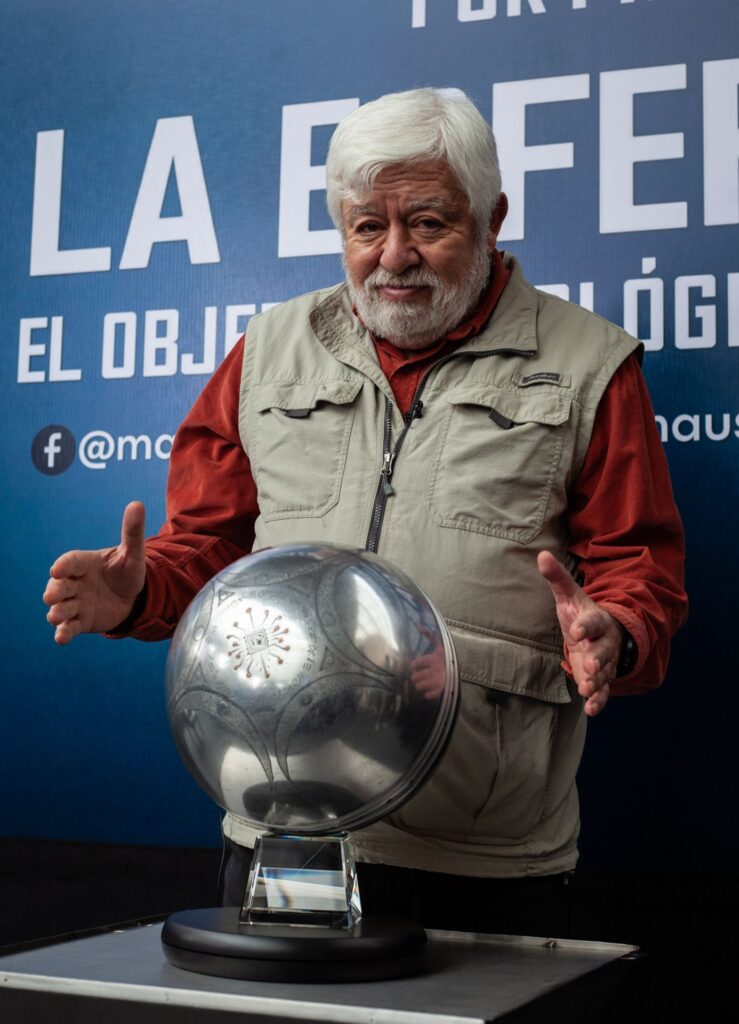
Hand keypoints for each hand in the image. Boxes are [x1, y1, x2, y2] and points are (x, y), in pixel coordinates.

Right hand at [43, 501, 146, 643]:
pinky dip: (63, 633)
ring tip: (56, 617)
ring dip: (57, 613)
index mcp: (83, 563)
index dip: (63, 565)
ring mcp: (76, 603)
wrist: (133, 597)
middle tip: (51, 596)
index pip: (70, 562)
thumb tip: (137, 504)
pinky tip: (61, 639)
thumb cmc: (126, 570)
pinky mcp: (80, 621)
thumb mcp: (133, 552)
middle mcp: (75, 583)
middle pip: (59, 586)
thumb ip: (132, 532)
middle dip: (55, 591)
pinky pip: (69, 627)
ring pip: (61, 608)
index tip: (58, 569)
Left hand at [537, 550, 623, 716]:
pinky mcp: (602, 678)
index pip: (592, 621)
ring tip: (586, 690)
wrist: (607, 632)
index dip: (585, 626)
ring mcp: (605, 662)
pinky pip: (603, 691)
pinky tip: (590, 708)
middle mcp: (604, 642)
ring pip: (604, 673)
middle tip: (590, 668)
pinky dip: (598, 700)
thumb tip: (541, 555)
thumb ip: (557, 578)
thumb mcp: (569, 595)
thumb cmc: (582, 614)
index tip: (576, 631)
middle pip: (603, 651)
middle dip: (597, 660)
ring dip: (596, 682)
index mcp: (596, 619)